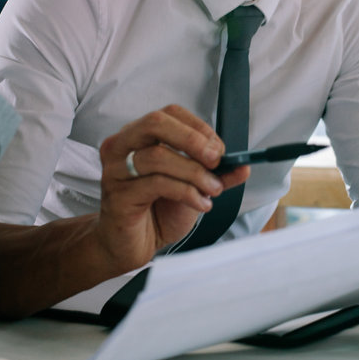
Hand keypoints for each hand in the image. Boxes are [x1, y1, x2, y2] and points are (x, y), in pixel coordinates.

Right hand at [95, 105, 248, 272]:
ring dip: (195, 173)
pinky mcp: (118, 196)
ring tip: (213, 190)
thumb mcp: (193, 186)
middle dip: (192, 139)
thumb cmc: (157, 210)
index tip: (219, 149)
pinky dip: (187, 192)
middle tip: (216, 160)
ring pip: (158, 156)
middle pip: (156, 123)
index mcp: (138, 136)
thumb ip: (215, 174)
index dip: (199, 128)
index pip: (170, 114)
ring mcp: (115, 171)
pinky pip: (157, 184)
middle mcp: (121, 147)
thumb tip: (243, 165)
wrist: (133, 245)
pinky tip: (201, 203)